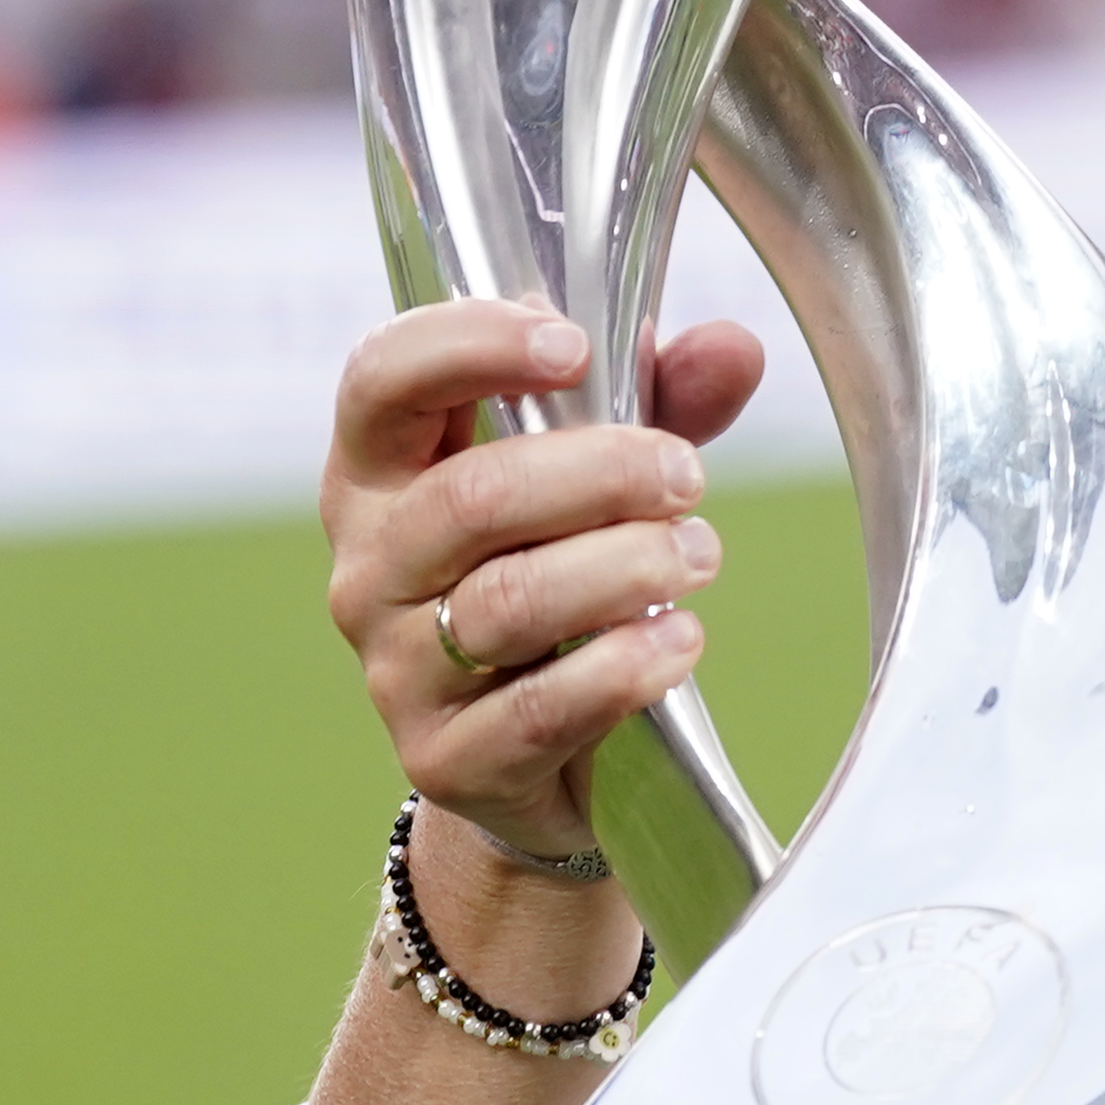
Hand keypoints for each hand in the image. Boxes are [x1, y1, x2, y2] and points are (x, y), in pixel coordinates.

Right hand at [319, 300, 766, 870]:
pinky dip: (621, 668)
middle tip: (686, 478)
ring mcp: (395, 668)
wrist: (537, 752)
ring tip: (699, 556)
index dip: (470, 348)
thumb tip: (734, 349)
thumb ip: (664, 401)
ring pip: (509, 601)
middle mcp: (370, 566)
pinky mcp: (445, 757)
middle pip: (471, 498)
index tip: (573, 347)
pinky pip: (536, 709)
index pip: (383, 382)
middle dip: (601, 474)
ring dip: (626, 568)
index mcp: (382, 472)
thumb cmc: (557, 572)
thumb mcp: (601, 476)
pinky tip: (679, 639)